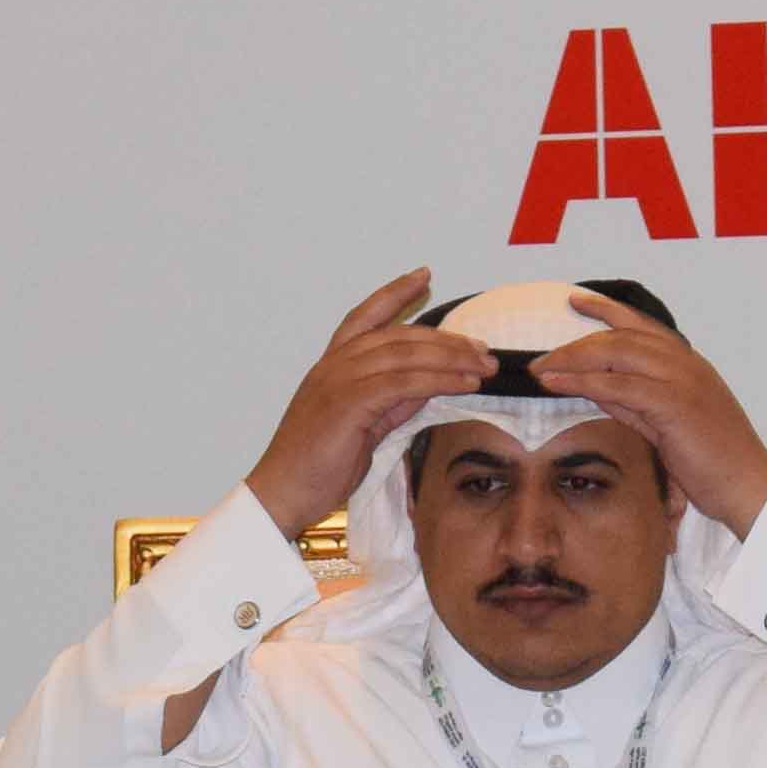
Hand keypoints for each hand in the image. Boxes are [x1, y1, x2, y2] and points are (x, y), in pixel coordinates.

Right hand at [244, 270, 496, 531]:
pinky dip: (439, 379)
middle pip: (398, 335)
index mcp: (332, 365)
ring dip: (450, 357)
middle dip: (445, 339)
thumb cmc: (317, 466)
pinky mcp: (349, 401)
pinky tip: (464, 383)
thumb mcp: (363, 426)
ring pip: (404, 354)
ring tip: (483, 365)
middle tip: (482, 349)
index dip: (394, 294)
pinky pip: (404, 382)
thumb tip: (428, 384)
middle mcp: (334, 364)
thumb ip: (392, 401)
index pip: (365, 316)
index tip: (423, 275)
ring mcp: (339, 379)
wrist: (283, 492)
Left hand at [527, 295, 766, 532]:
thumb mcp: (665, 424)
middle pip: (620, 336)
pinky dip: (584, 382)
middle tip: (539, 357)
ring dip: (572, 358)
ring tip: (541, 370)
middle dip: (575, 343)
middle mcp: (685, 363)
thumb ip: (632, 401)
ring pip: (617, 352)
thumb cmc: (712, 462)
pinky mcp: (675, 403)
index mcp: (687, 364)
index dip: (606, 309)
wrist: (748, 486)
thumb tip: (594, 385)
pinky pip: (620, 384)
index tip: (575, 301)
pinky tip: (559, 384)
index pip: (641, 325)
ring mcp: (682, 379)